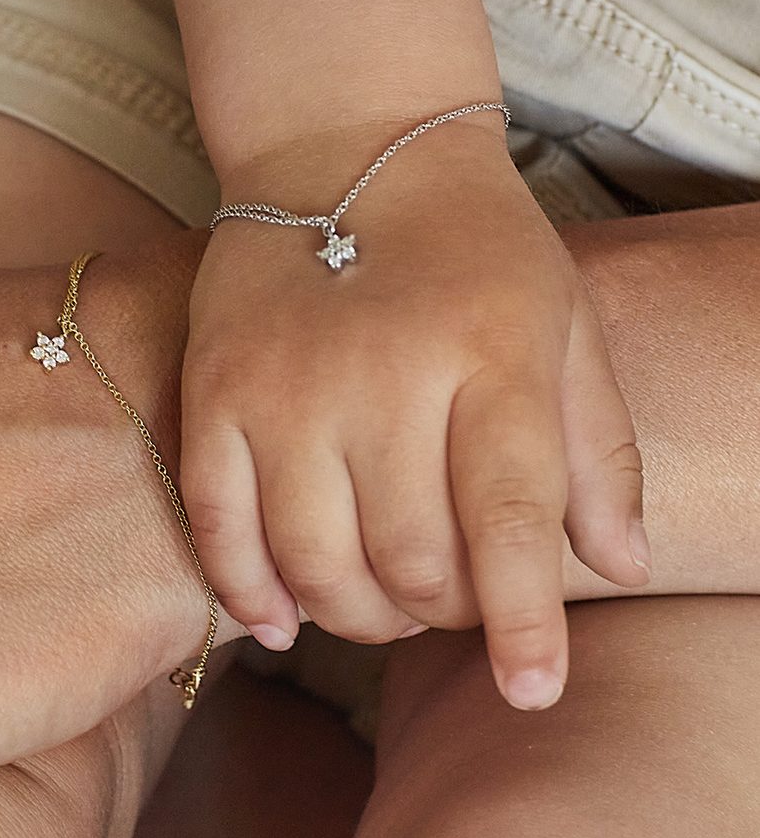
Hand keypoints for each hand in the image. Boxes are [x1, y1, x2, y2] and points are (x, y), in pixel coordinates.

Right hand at [181, 117, 647, 707]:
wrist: (341, 146)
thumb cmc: (471, 244)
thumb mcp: (563, 322)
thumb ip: (596, 449)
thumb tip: (622, 568)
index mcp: (487, 354)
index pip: (510, 517)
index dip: (523, 620)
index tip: (533, 690)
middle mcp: (380, 375)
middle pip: (407, 557)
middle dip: (438, 610)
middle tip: (445, 597)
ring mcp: (284, 385)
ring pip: (313, 559)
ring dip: (354, 613)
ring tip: (377, 601)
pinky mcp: (215, 390)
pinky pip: (217, 523)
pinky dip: (247, 590)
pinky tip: (280, 618)